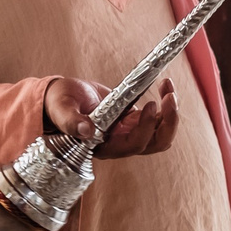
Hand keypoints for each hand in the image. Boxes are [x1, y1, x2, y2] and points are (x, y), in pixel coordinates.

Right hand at [44, 76, 179, 157]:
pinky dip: (166, 103)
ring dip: (171, 113)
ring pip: (162, 132)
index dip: (146, 127)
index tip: (150, 104)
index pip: (134, 144)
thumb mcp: (61, 108)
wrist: (62, 97)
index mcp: (105, 145)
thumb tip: (86, 131)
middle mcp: (121, 143)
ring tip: (168, 87)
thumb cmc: (58, 105)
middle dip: (169, 122)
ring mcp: (131, 131)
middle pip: (156, 143)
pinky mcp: (135, 120)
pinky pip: (159, 118)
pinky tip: (164, 85)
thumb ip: (70, 120)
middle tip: (169, 96)